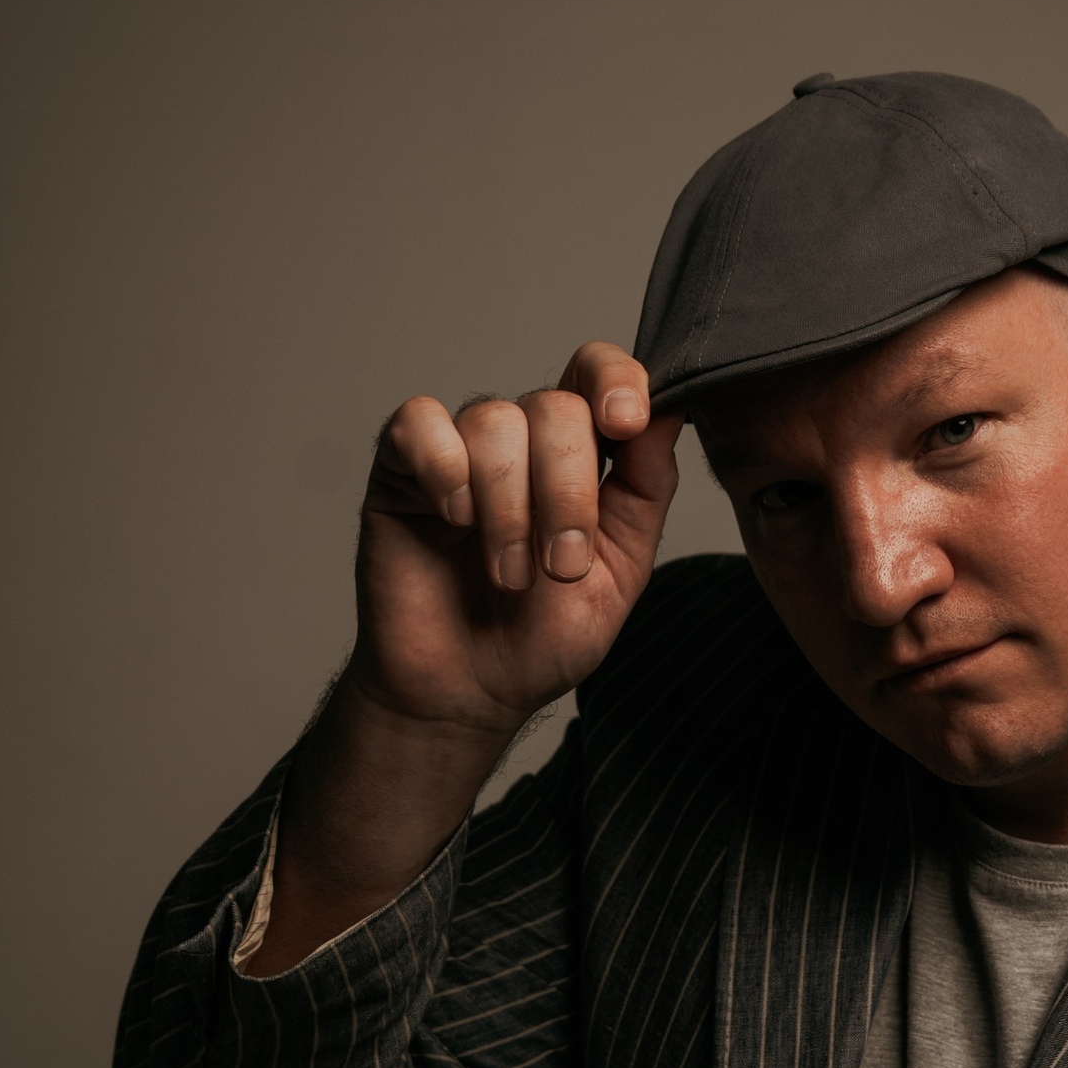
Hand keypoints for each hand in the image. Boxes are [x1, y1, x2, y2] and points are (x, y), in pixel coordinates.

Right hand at [351, 342, 680, 742]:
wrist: (469, 694)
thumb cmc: (541, 638)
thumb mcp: (622, 570)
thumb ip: (646, 488)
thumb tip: (667, 411)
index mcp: (579, 453)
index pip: (598, 372)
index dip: (616, 380)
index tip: (626, 423)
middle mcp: (521, 440)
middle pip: (555, 406)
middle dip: (568, 491)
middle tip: (562, 566)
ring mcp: (460, 449)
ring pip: (494, 420)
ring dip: (510, 507)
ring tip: (510, 574)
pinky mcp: (399, 468)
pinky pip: (420, 424)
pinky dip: (445, 469)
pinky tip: (454, 520)